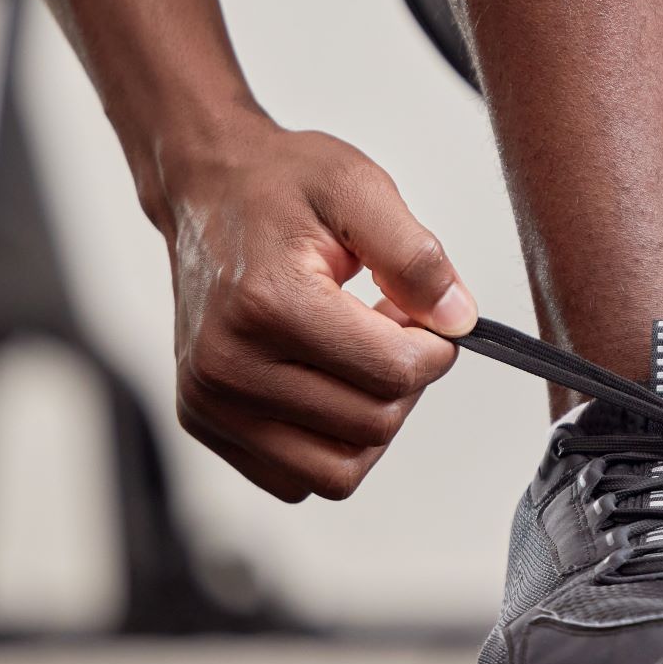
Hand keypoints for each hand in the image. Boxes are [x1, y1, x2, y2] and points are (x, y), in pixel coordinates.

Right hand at [155, 113, 474, 501]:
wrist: (205, 189)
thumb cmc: (279, 184)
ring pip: (337, 470)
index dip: (435, 347)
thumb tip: (459, 320)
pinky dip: (329, 444)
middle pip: (372, 426)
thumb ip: (416, 258)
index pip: (394, 374)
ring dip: (370, 421)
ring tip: (358, 356)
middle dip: (404, 380)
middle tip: (388, 326)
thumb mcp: (359, 188)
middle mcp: (228, 364)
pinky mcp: (203, 422)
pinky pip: (296, 479)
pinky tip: (326, 382)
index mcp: (268, 304)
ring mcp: (209, 401)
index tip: (422, 312)